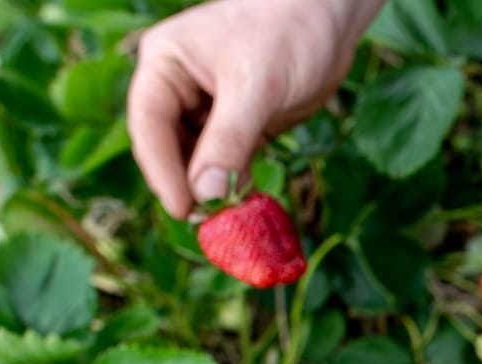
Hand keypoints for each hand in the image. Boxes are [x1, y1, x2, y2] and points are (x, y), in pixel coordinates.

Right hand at [127, 0, 380, 218]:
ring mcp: (209, 109)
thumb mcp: (256, 84)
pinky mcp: (240, 125)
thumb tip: (206, 194)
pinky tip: (248, 207)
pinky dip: (236, 186)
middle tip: (209, 225)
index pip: (149, 124)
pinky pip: (229, 163)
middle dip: (188, 186)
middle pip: (169, 148)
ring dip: (213, 191)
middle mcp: (179, 88)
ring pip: (199, 161)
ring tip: (231, 222)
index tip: (183, 208)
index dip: (162, 171)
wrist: (332, 18)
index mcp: (165, 64)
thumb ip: (229, 139)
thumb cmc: (288, 31)